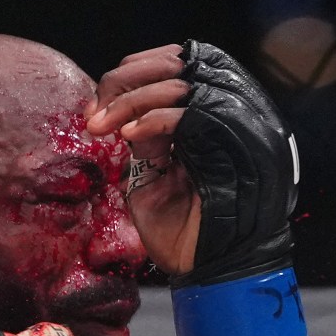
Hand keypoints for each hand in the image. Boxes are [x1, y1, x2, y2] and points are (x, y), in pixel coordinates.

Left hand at [89, 41, 297, 289]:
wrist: (211, 274)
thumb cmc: (181, 229)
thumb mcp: (153, 169)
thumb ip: (146, 133)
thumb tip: (121, 102)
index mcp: (216, 114)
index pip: (180, 61)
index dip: (137, 70)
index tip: (102, 101)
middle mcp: (236, 113)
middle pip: (178, 62)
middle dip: (125, 81)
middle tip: (96, 113)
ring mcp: (240, 129)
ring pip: (180, 85)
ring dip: (130, 101)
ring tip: (104, 126)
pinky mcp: (236, 148)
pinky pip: (188, 115)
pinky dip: (150, 119)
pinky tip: (128, 136)